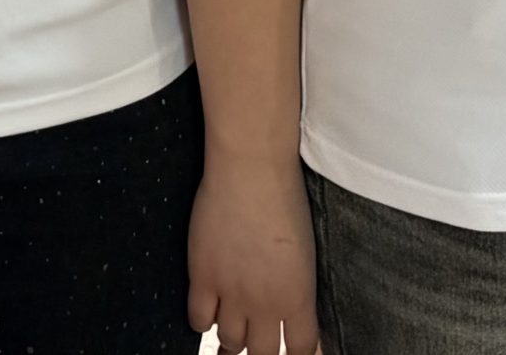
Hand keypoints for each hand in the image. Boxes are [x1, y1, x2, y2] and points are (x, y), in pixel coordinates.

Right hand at [188, 153, 321, 354]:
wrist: (252, 168)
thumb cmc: (287, 199)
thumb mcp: (307, 252)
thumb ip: (300, 288)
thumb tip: (297, 312)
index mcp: (298, 297)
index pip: (300, 350)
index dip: (296, 354)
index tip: (291, 350)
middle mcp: (265, 304)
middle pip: (262, 354)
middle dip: (262, 352)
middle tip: (258, 342)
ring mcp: (231, 292)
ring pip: (230, 342)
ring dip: (233, 340)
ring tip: (233, 333)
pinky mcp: (202, 276)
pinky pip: (198, 319)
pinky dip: (203, 320)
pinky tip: (209, 310)